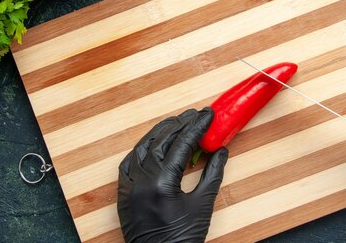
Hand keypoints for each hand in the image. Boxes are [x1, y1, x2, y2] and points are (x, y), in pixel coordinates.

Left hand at [117, 108, 228, 242]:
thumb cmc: (184, 238)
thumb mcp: (203, 206)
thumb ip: (212, 174)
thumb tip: (221, 151)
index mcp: (163, 182)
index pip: (182, 144)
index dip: (197, 126)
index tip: (208, 114)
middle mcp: (142, 180)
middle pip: (162, 140)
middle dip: (180, 124)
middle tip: (195, 115)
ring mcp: (129, 186)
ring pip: (143, 147)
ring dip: (160, 132)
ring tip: (176, 122)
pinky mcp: (123, 193)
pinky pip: (128, 163)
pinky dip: (141, 150)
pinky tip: (151, 143)